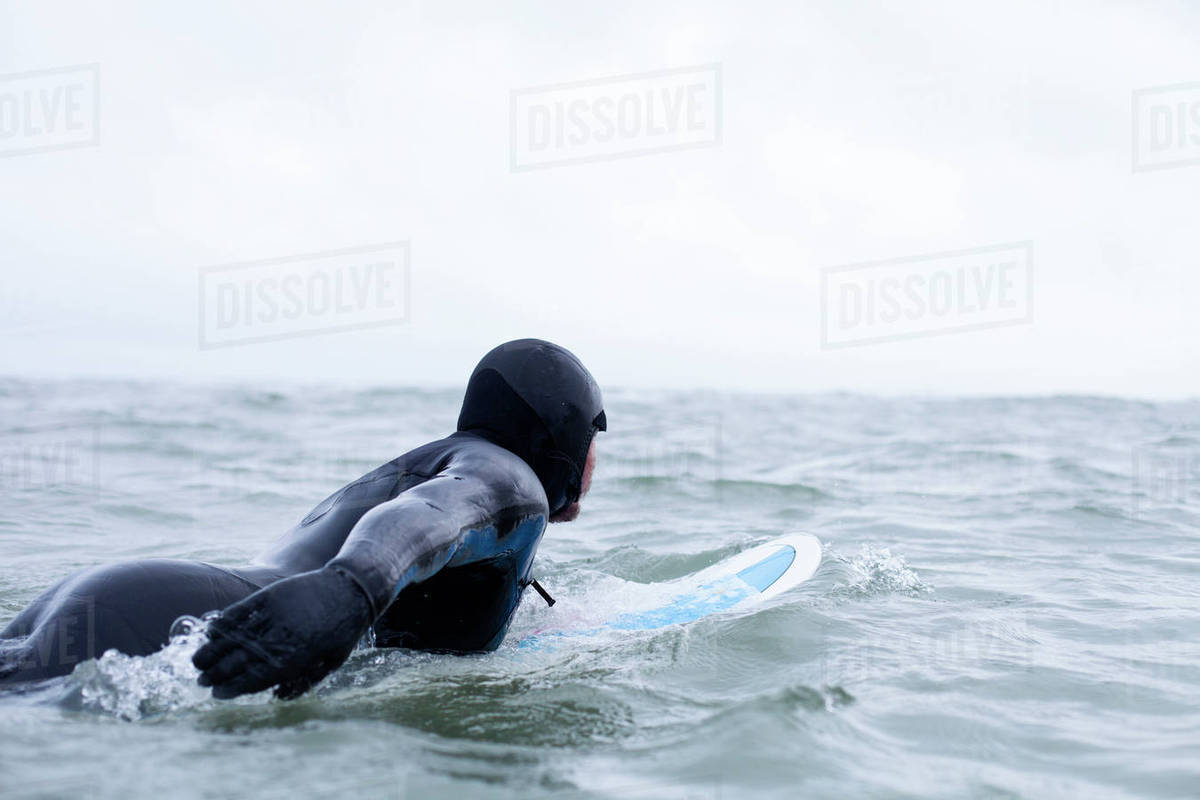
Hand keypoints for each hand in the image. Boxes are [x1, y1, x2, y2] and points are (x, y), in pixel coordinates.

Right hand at [192, 567, 372, 699]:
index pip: (256, 678)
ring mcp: (274, 614)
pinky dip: (224, 622)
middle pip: (240, 659)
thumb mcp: (331, 662)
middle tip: (201, 681)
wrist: (351, 589)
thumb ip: (305, 681)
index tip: (218, 694)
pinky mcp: (271, 595)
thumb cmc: (343, 630)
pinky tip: (211, 631)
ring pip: (235, 637)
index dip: (234, 687)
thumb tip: (278, 697)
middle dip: (217, 673)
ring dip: (212, 650)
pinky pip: (241, 611)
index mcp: (296, 658)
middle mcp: (281, 637)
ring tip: (197, 662)